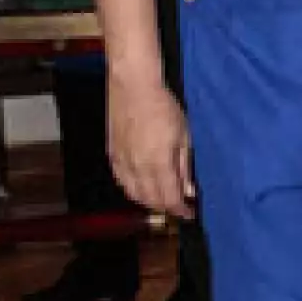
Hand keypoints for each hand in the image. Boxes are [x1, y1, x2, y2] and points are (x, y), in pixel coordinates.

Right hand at [109, 75, 195, 219]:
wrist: (133, 86)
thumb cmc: (163, 106)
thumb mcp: (184, 135)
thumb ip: (184, 166)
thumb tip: (189, 191)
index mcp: (158, 163)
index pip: (169, 199)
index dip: (180, 211)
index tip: (189, 214)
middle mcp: (137, 168)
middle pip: (151, 201)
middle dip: (166, 208)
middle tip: (179, 207)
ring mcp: (122, 162)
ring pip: (134, 195)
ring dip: (150, 202)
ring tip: (163, 199)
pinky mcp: (112, 155)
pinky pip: (122, 182)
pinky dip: (133, 191)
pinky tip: (142, 188)